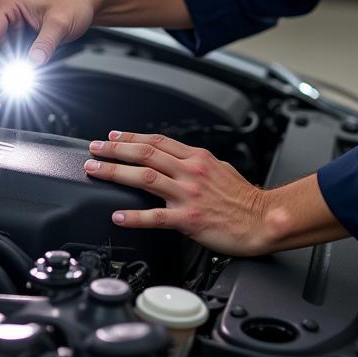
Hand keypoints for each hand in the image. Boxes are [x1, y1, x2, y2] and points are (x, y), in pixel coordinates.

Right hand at [0, 0, 97, 79]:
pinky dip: (18, 67)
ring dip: (8, 69)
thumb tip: (34, 62)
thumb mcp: (60, 23)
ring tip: (15, 84)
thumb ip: (46, 43)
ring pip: (2, 53)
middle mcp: (7, 16)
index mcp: (8, 5)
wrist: (87, 2)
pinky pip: (14, 55)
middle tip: (4, 86)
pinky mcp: (23, 37)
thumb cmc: (73, 1)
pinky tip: (24, 77)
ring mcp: (14, 27)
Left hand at [83, 130, 273, 257]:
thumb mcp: (221, 168)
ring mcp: (188, 195)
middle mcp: (190, 172)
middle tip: (94, 149)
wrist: (263, 220)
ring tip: (96, 171)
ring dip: (116, 173)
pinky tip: (118, 216)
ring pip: (145, 177)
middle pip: (146, 153)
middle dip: (115, 150)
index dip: (132, 137)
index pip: (157, 141)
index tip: (113, 136)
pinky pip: (156, 217)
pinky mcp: (189, 219)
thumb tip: (178, 160)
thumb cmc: (245, 198)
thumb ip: (197, 163)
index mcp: (197, 158)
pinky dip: (134, 216)